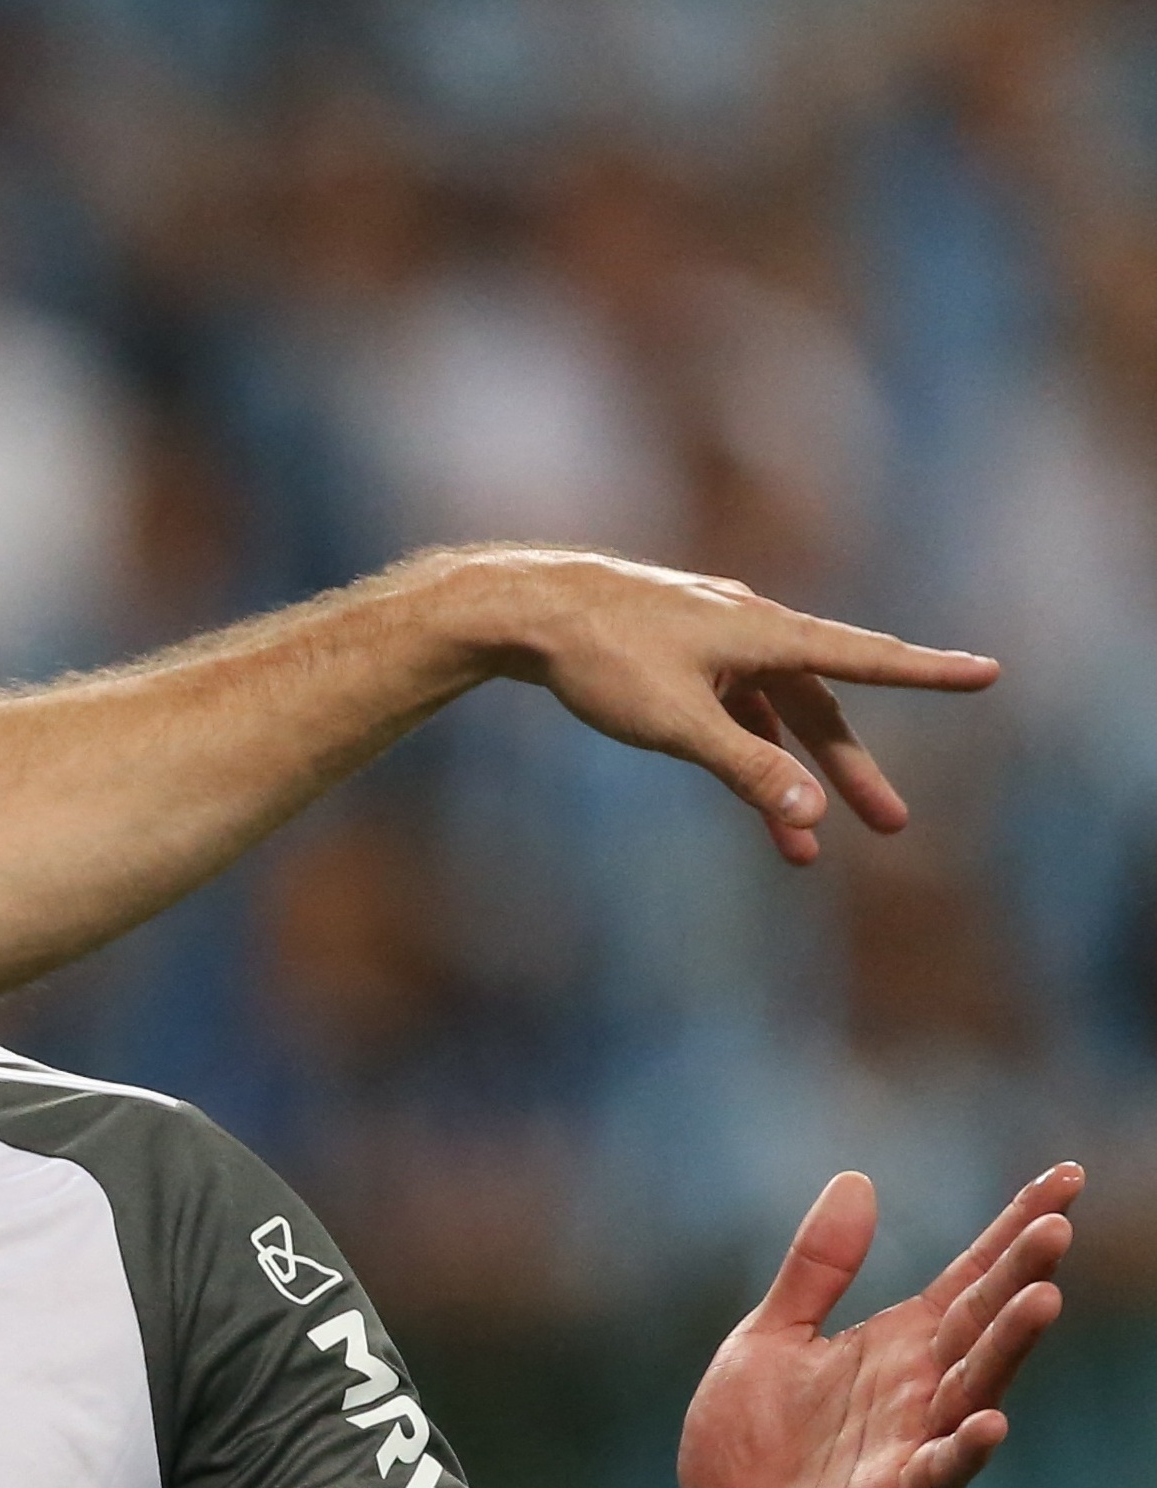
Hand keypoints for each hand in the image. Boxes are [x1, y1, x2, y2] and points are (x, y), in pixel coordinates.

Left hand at [479, 548, 1000, 865]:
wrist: (525, 609)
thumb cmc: (599, 659)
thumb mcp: (677, 723)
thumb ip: (745, 768)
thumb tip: (811, 814)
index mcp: (765, 634)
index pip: (866, 659)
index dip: (928, 673)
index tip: (988, 673)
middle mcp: (751, 628)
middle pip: (819, 708)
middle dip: (850, 772)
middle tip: (891, 825)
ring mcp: (715, 639)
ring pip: (773, 717)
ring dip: (789, 779)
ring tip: (802, 851)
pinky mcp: (680, 653)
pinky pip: (732, 710)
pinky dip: (745, 754)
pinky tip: (754, 793)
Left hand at [677, 1164, 1078, 1487]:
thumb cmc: (751, 1445)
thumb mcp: (769, 1338)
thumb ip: (816, 1270)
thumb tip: (858, 1180)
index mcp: (896, 1346)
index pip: (969, 1278)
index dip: (1013, 1230)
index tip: (1064, 1177)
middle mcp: (918, 1392)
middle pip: (981, 1325)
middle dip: (1019, 1277)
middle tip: (1057, 1226)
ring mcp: (910, 1449)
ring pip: (972, 1392)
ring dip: (1007, 1349)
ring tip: (1044, 1299)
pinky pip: (933, 1476)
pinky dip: (960, 1452)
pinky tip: (990, 1424)